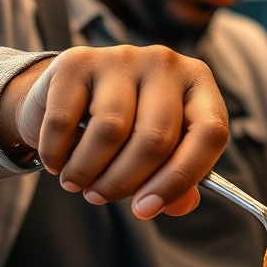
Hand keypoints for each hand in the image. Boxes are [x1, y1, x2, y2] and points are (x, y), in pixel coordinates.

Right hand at [0, 45, 228, 216]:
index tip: (147, 209)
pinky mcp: (77, 61)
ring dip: (88, 172)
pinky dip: (57, 154)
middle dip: (124, 182)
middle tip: (101, 198)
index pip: (209, 134)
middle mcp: (166, 64)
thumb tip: (182, 205)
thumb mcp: (160, 152)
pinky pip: (65, 121)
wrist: (70, 94)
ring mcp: (122, 57)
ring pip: (111, 131)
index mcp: (199, 85)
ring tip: (78, 184)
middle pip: (155, 139)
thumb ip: (178, 181)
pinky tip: (57, 163)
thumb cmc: (128, 128)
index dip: (179, 179)